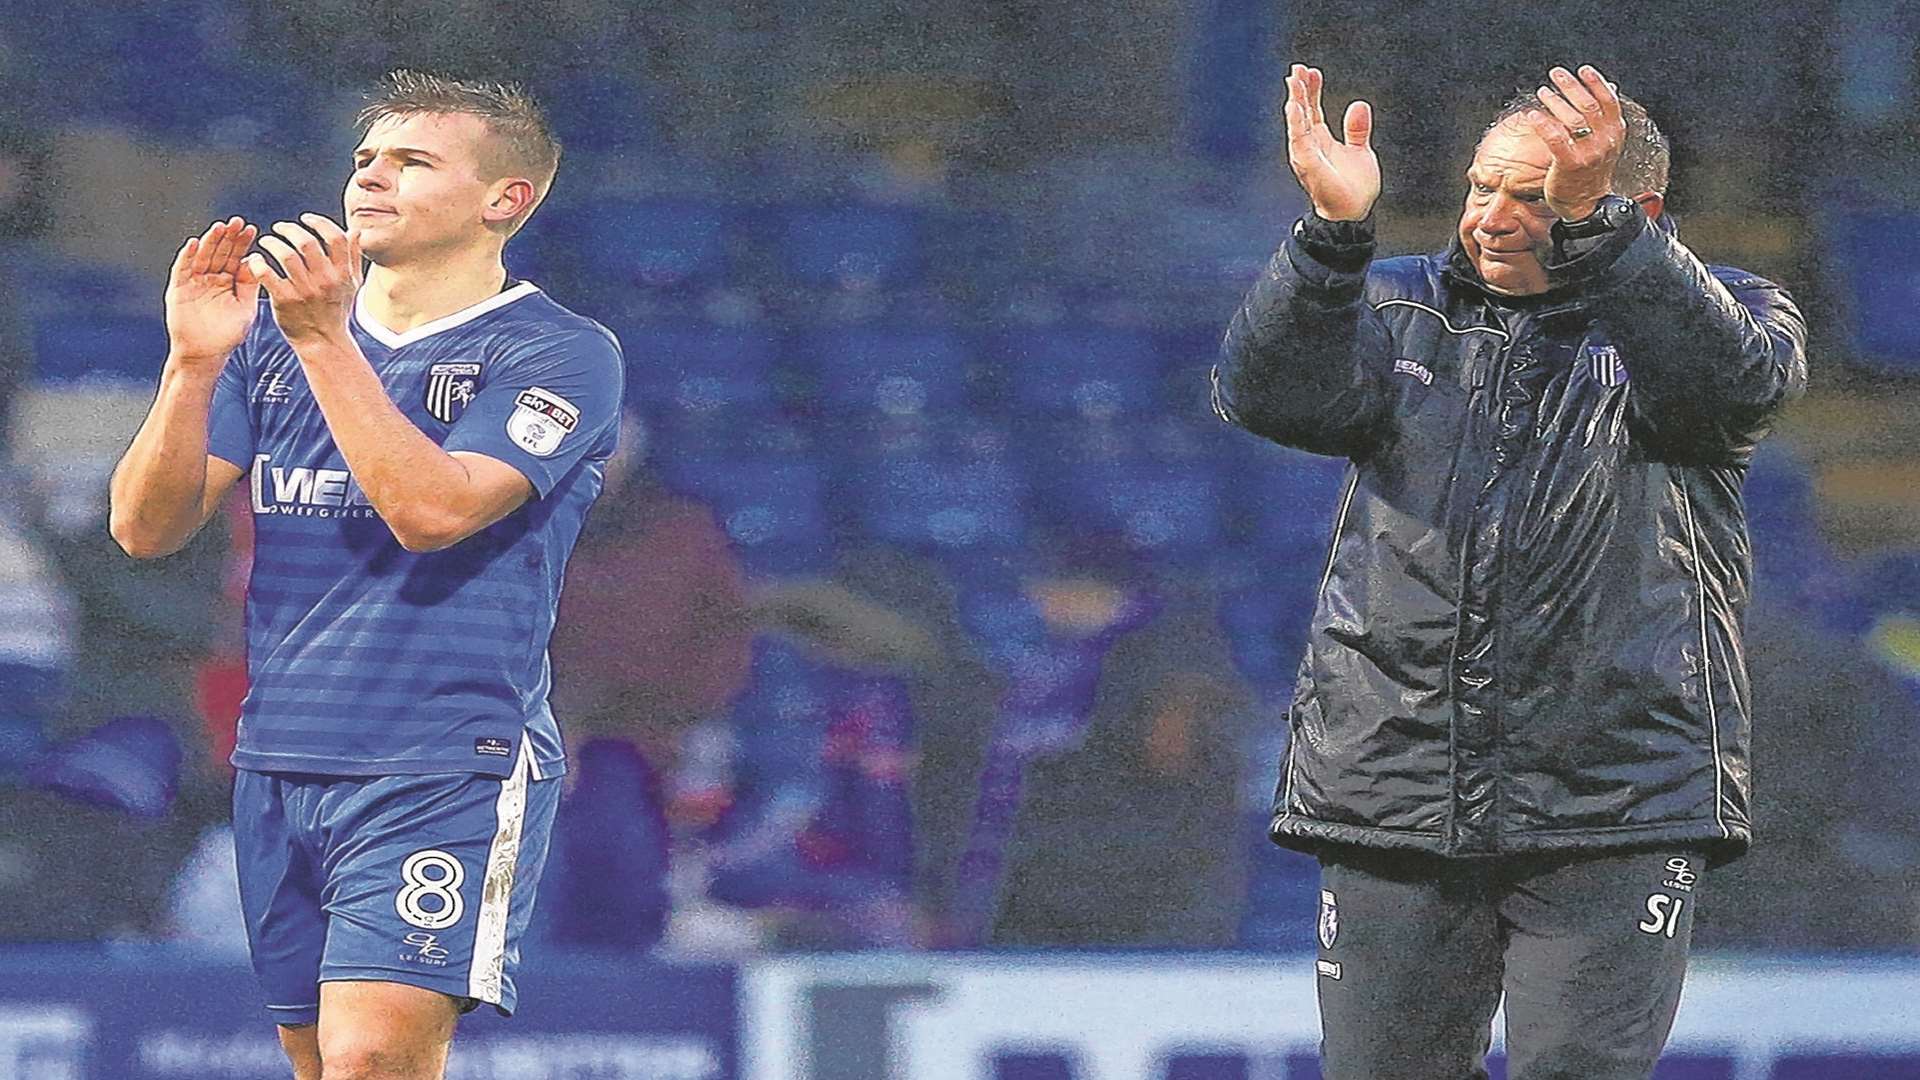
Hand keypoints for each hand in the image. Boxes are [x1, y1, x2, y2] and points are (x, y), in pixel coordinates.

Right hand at [164, 217, 259, 367]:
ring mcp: (194, 282)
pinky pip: (182, 270)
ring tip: (219, 227)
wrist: (206, 354)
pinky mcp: (178, 289)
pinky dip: (187, 257)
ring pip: (202, 257)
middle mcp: (211, 278)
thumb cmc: (228, 334)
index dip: (242, 243)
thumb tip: (256, 261)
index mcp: (228, 281)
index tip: (252, 229)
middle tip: (237, 222)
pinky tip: (194, 244)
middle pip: (219, 253)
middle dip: (228, 237)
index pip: (236, 257)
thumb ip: (249, 286)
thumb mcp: (245, 308)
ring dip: (210, 242)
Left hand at [242, 214, 363, 347]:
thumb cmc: (336, 311)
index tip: (305, 219)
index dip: (318, 222)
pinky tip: (256, 260)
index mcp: (342, 273)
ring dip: (272, 243)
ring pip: (285, 255)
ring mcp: (305, 290)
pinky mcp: (286, 300)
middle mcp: (325, 280)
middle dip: (289, 229)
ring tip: (266, 242)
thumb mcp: (352, 284)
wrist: (324, 342)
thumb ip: (354, 256)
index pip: (335, 237)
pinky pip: (268, 275)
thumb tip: (355, 231)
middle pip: (307, 242)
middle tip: (279, 228)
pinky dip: (259, 263)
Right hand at [1283, 64, 1379, 221]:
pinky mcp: (1308, 163)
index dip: (1312, 91)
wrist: (1353, 212)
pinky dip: (1296, 121)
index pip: (1312, 110)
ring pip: (1297, 122)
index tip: (1312, 72)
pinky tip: (1294, 105)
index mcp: (1321, 141)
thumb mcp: (1361, 152)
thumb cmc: (1354, 188)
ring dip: (1295, 100)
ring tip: (1294, 79)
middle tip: (1297, 68)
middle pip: (1302, 112)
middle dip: (1300, 90)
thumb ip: (1357, 130)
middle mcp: (1310, 146)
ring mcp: (1307, 155)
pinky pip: (1299, 138)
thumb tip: (1359, 104)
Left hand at [1524, 65, 1625, 221]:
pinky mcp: (1570, 164)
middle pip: (1588, 105)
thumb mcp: (1606, 142)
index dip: (1596, 82)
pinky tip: (1532, 115)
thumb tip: (1611, 87)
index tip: (1582, 69)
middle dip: (1570, 86)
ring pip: (1572, 119)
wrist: (1587, 204)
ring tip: (1543, 91)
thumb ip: (1606, 118)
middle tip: (1555, 74)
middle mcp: (1605, 141)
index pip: (1608, 100)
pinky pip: (1555, 138)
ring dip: (1555, 101)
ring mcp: (1588, 153)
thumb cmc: (1591, 171)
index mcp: (1616, 132)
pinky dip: (1543, 124)